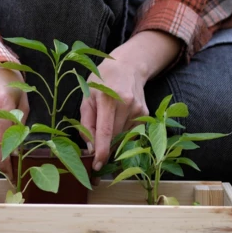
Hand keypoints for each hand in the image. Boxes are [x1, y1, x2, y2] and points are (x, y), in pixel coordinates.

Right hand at [0, 66, 29, 177]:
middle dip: (3, 156)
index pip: (2, 143)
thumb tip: (16, 151)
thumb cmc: (11, 86)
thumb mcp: (23, 101)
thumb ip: (21, 126)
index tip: (11, 176)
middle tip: (12, 161)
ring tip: (1, 131)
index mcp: (3, 106)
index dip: (5, 163)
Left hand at [80, 31, 181, 170]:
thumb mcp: (87, 97)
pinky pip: (131, 133)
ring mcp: (139, 110)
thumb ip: (86, 124)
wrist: (127, 66)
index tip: (97, 166)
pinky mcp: (145, 114)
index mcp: (108, 99)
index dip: (101, 151)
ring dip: (113, 139)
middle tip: (96, 152)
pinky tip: (119, 120)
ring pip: (123, 137)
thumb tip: (89, 148)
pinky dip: (122, 133)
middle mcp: (126, 105)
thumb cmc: (102, 81)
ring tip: (108, 122)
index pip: (105, 131)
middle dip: (105, 148)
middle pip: (114, 138)